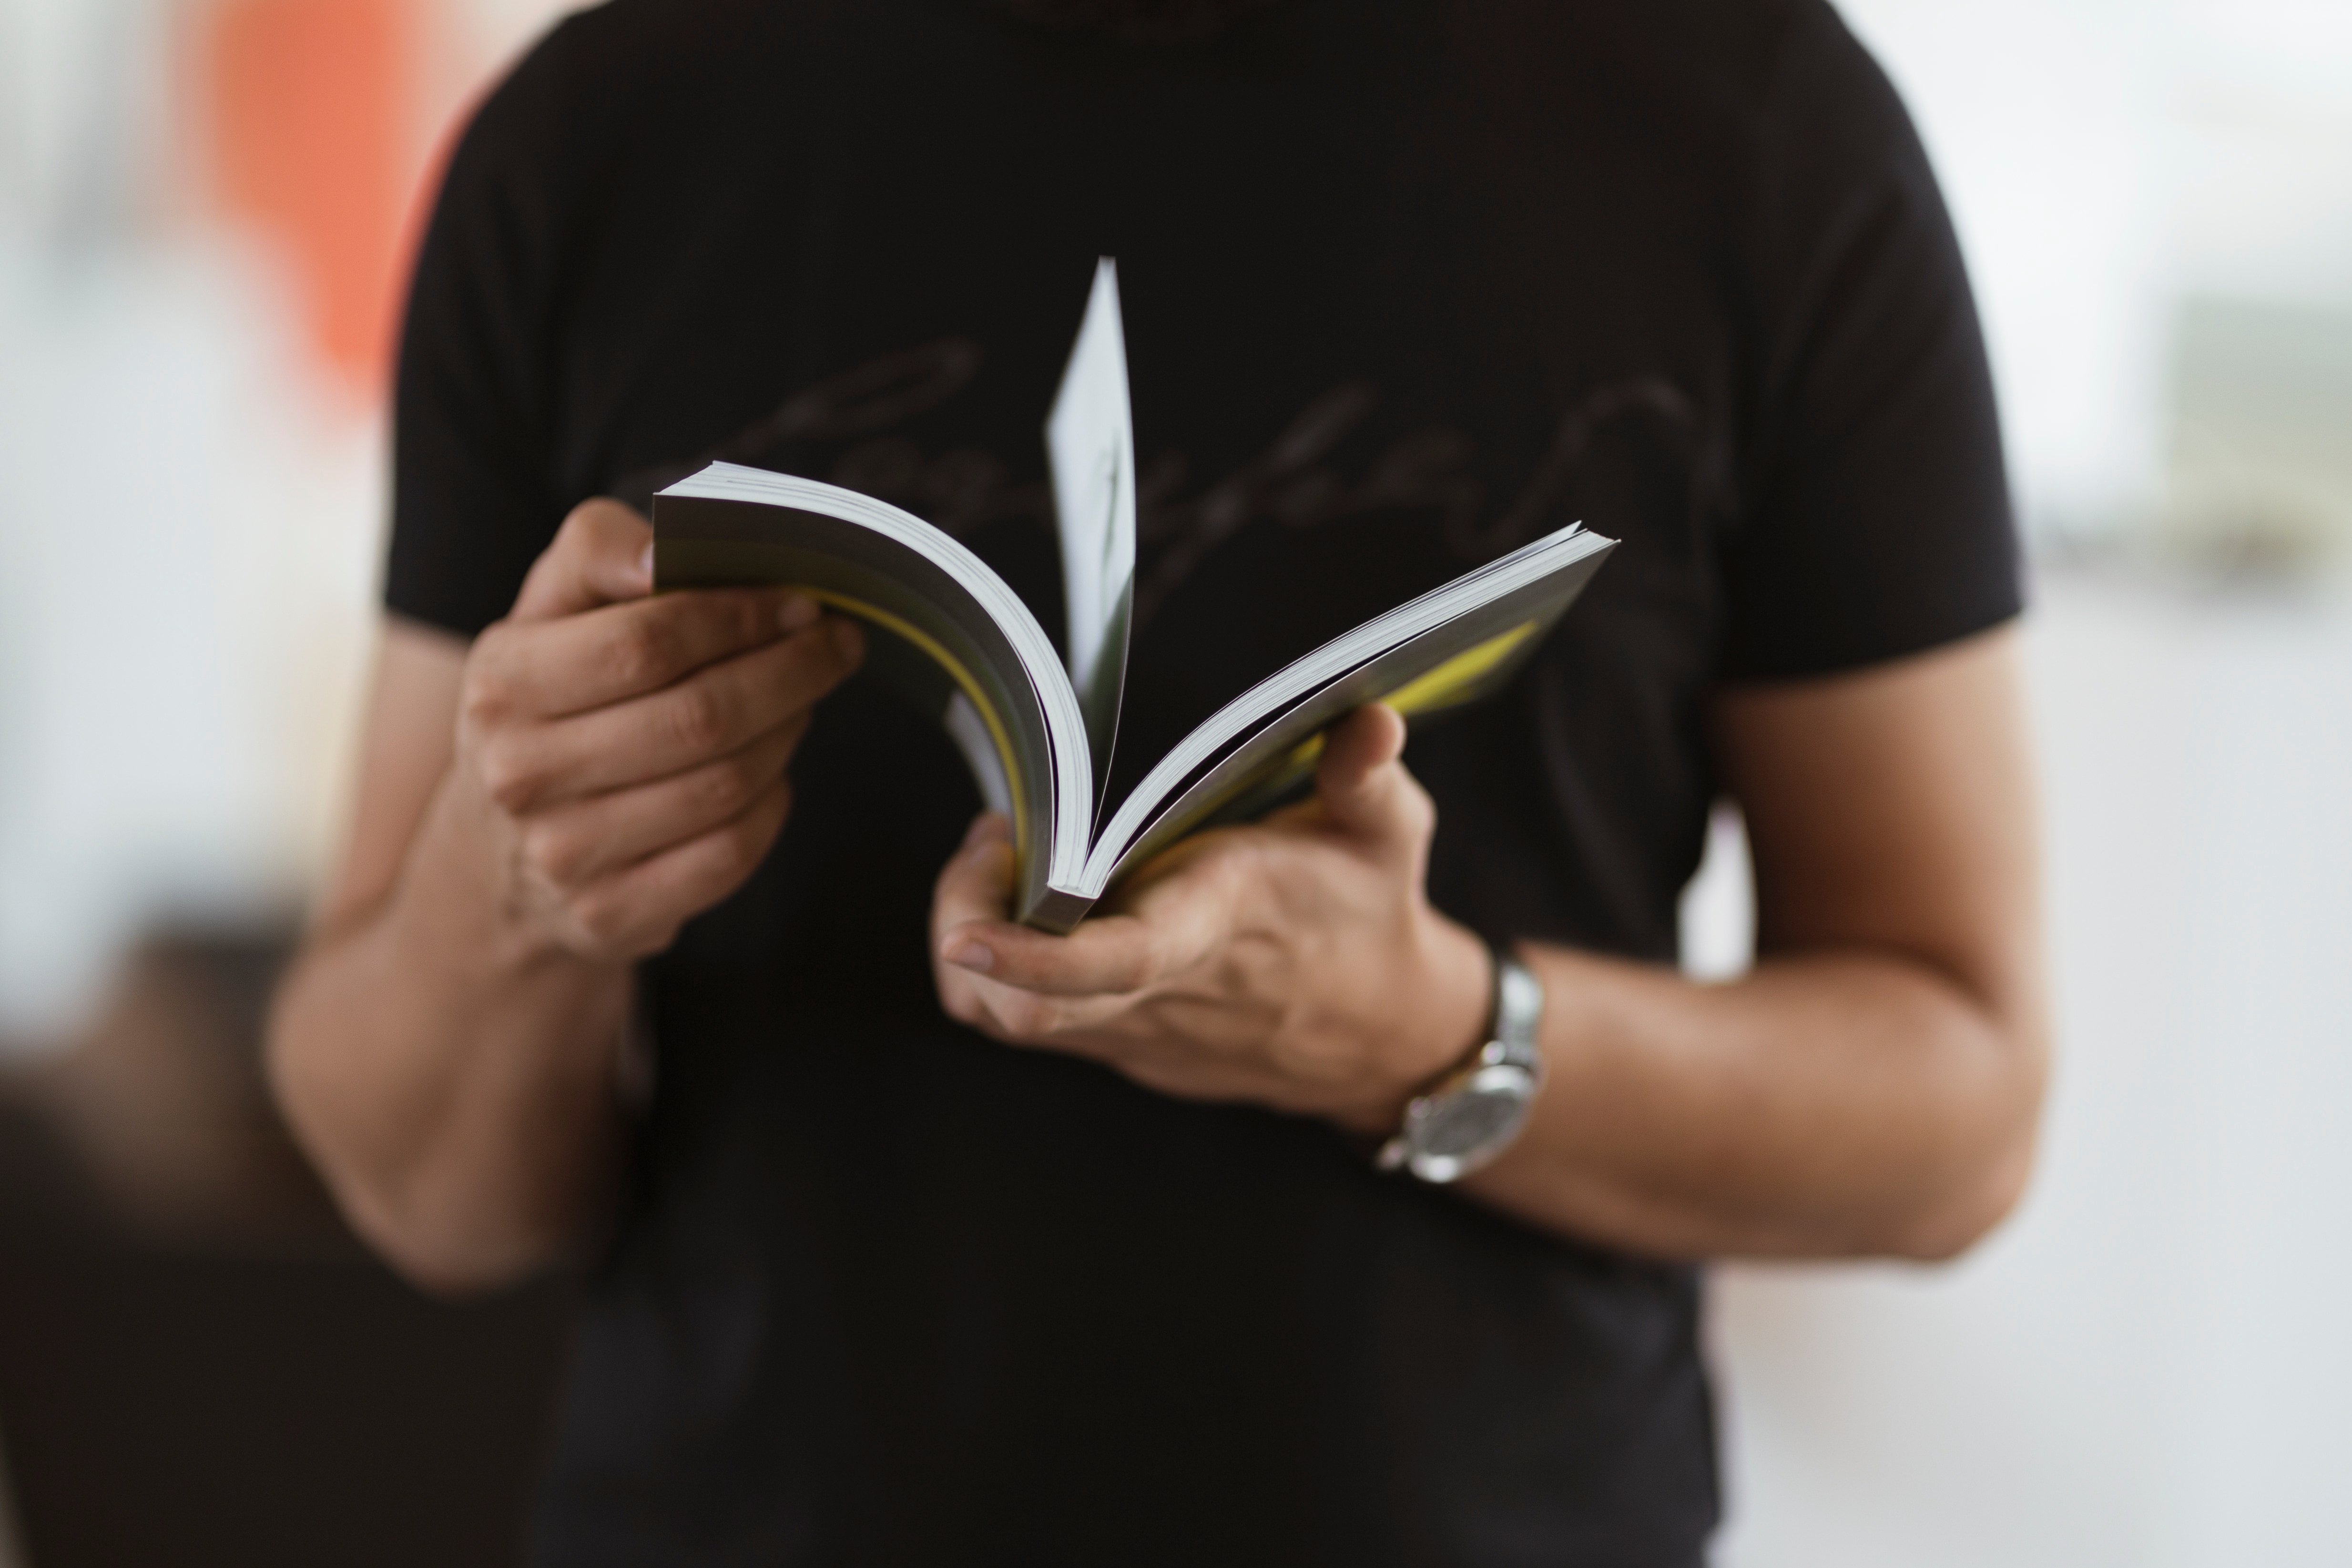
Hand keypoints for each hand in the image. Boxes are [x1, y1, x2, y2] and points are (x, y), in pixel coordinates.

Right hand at [436, 498, 862, 962]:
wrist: (497, 853)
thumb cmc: (551, 700)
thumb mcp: (549, 610)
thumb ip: (600, 550)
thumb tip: (663, 552)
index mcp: (502, 683)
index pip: (647, 642)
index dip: (741, 617)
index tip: (801, 601)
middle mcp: (521, 774)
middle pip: (700, 717)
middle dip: (790, 672)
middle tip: (836, 645)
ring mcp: (564, 854)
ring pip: (726, 786)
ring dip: (787, 732)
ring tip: (804, 700)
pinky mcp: (610, 915)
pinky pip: (730, 854)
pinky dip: (771, 807)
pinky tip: (772, 774)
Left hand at [930, 705, 1492, 1134]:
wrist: (1377, 1032)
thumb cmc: (1368, 913)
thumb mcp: (1386, 835)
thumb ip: (1367, 777)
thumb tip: (1373, 720)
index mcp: (1222, 927)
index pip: (1120, 961)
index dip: (1032, 958)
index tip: (965, 935)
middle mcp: (1164, 989)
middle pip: (1025, 1010)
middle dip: (966, 922)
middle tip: (995, 836)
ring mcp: (1131, 1027)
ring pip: (1003, 1017)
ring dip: (970, 935)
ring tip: (1004, 855)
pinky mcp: (1116, 1041)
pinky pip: (1022, 1017)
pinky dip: (995, 963)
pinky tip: (1028, 897)